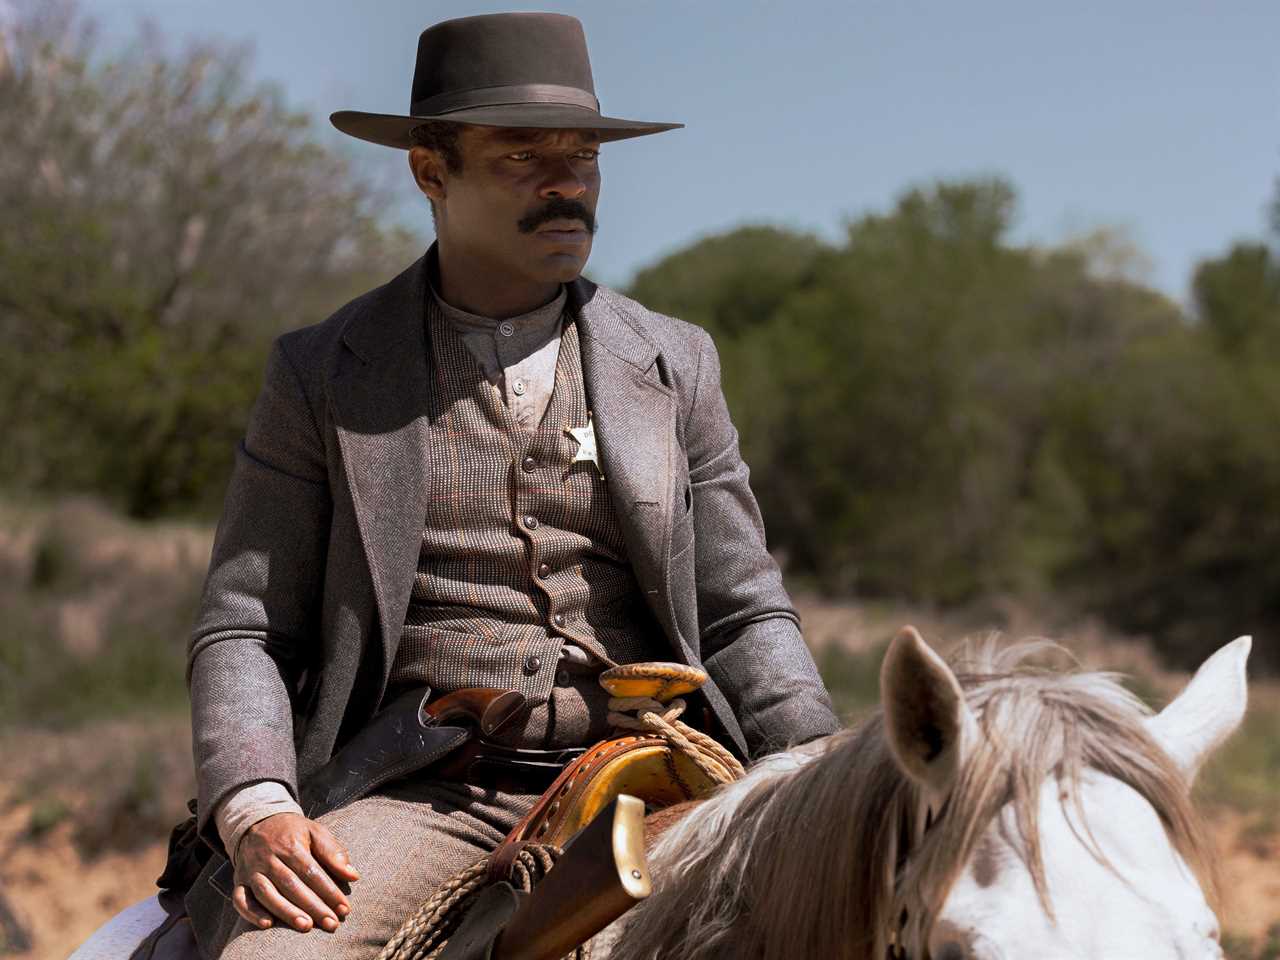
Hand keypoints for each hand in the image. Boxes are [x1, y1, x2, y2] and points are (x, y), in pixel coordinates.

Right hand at [231, 812, 360, 932]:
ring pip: (267, 893)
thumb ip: (334, 852)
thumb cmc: (293, 832)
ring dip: (286, 912)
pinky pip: (240, 899)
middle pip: (291, 885)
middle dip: (313, 906)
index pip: (312, 871)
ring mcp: (251, 870)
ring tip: (306, 926)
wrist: (257, 822)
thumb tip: (353, 876)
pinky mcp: (238, 880)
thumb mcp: (315, 831)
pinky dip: (251, 913)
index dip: (329, 891)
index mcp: (290, 844)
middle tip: (330, 924)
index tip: (344, 908)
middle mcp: (269, 857)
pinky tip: (267, 925)